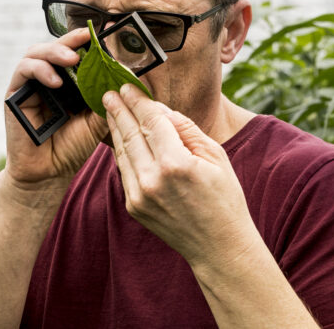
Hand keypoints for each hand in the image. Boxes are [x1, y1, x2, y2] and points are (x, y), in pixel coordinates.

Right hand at [4, 28, 107, 189]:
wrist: (49, 172)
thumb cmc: (72, 146)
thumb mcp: (97, 120)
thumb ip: (107, 97)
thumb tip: (126, 74)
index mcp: (69, 80)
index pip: (75, 51)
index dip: (86, 41)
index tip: (102, 33)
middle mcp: (48, 77)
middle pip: (55, 46)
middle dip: (71, 40)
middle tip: (87, 40)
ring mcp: (30, 84)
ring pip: (37, 52)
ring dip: (55, 51)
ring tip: (72, 59)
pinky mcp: (15, 93)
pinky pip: (24, 70)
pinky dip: (40, 70)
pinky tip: (55, 81)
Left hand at [102, 84, 259, 268]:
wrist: (218, 246)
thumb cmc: (224, 197)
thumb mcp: (215, 156)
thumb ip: (185, 128)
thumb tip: (159, 109)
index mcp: (176, 163)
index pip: (151, 121)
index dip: (138, 101)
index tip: (128, 86)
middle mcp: (152, 178)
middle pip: (130, 133)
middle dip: (119, 109)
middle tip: (110, 92)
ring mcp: (139, 194)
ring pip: (122, 151)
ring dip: (115, 128)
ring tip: (111, 110)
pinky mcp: (132, 206)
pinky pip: (123, 169)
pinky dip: (121, 150)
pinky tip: (120, 137)